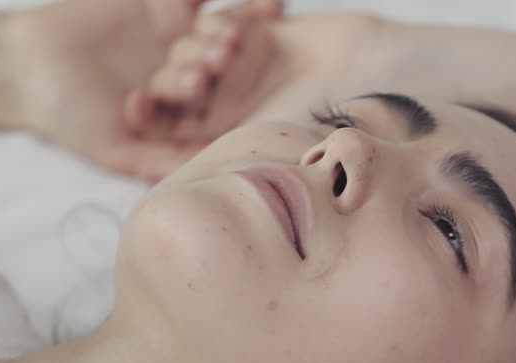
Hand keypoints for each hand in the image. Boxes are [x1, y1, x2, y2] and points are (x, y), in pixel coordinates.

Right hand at [5, 0, 279, 178]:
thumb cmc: (70, 120)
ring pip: (211, 31)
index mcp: (190, 116)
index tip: (234, 107)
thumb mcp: (115, 151)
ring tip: (223, 30)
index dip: (227, 107)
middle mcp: (193, 78)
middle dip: (218, 63)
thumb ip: (159, 161)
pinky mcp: (167, 5)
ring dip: (219, 29)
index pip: (218, 113)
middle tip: (221, 57)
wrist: (26, 68)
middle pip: (218, 70)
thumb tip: (206, 175)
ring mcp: (183, 40)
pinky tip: (208, 0)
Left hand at [122, 11, 391, 174]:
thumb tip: (166, 189)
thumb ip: (223, 166)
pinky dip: (226, 23)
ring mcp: (242, 66)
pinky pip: (223, 20)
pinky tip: (240, 33)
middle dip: (178, 75)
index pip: (171, 124)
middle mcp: (228, 102)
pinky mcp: (257, 32)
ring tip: (225, 50)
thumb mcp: (270, 157)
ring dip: (202, 47)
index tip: (135, 106)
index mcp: (223, 136)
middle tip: (198, 75)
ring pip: (196, 48)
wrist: (380, 84)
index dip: (149, 112)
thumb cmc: (332, 132)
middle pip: (178, 81)